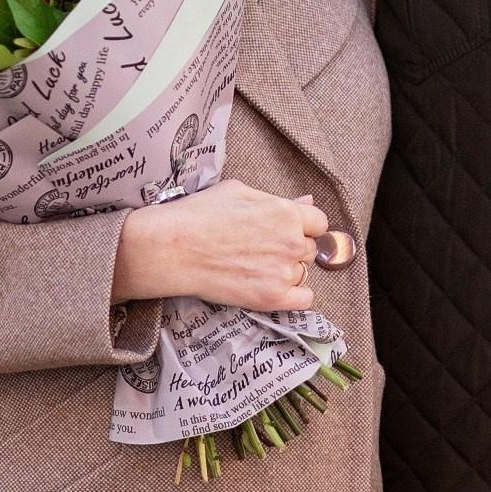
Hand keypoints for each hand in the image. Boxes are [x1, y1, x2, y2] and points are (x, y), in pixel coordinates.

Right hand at [113, 181, 327, 310]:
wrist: (172, 249)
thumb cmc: (199, 214)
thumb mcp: (239, 192)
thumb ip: (277, 200)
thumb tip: (307, 203)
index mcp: (285, 213)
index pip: (318, 222)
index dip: (303, 225)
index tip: (286, 229)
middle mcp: (291, 242)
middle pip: (309, 248)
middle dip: (292, 247)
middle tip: (263, 248)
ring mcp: (282, 273)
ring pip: (303, 272)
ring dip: (288, 270)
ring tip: (258, 266)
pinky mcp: (271, 298)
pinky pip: (304, 300)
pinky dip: (294, 295)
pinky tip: (272, 286)